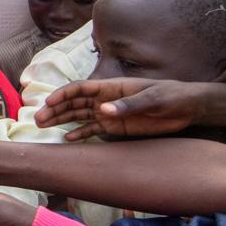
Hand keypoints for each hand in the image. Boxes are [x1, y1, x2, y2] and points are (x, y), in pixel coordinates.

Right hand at [35, 78, 205, 140]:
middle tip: (38, 120)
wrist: (187, 107)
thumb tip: (104, 110)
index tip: (48, 103)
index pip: (81, 89)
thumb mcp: (153, 98)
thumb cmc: (171, 96)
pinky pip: (93, 130)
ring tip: (44, 127)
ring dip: (62, 120)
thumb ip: (128, 105)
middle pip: (74, 103)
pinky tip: (67, 139)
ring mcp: (109, 113)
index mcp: (111, 87)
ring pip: (79, 116)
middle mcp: (105, 99)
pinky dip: (79, 134)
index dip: (63, 94)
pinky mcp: (116, 127)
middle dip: (55, 109)